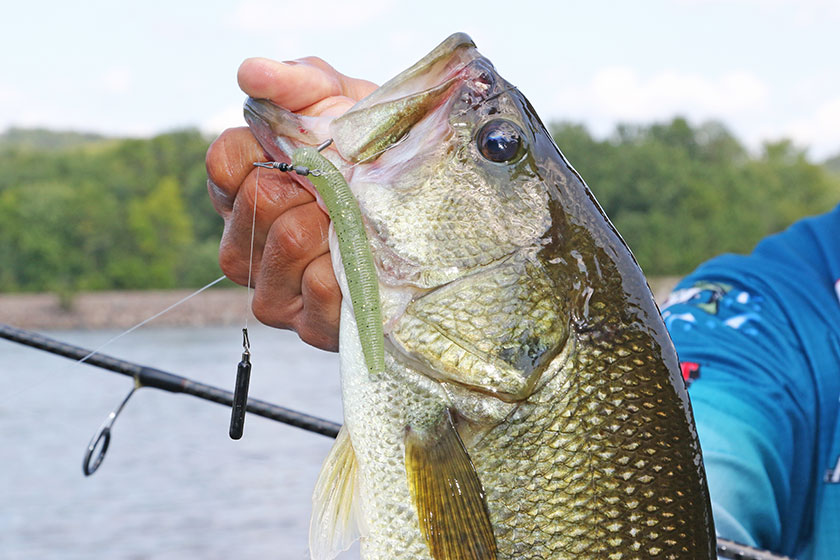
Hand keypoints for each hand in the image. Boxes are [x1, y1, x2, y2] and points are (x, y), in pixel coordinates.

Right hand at [206, 57, 376, 350]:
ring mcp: (273, 288)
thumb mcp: (346, 108)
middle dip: (314, 184)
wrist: (432, 212)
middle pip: (258, 200)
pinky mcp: (308, 326)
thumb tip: (252, 71)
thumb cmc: (378, 161)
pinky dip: (351, 267)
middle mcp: (247, 242)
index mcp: (244, 189)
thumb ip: (298, 84)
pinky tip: (366, 261)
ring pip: (286, 242)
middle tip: (348, 188)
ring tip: (358, 223)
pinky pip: (320, 287)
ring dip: (335, 224)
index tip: (314, 147)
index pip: (226, 160)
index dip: (271, 147)